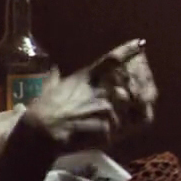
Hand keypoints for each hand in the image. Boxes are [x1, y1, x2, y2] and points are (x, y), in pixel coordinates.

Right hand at [18, 40, 155, 153]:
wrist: (39, 130)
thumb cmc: (42, 109)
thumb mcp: (50, 88)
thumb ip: (55, 78)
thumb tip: (54, 69)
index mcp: (86, 77)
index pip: (111, 60)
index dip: (128, 50)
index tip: (141, 43)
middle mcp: (98, 89)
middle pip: (127, 87)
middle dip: (131, 95)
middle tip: (122, 106)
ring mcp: (102, 106)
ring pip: (122, 111)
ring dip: (116, 120)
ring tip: (102, 126)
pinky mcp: (103, 124)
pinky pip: (115, 130)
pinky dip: (108, 135)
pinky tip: (97, 137)